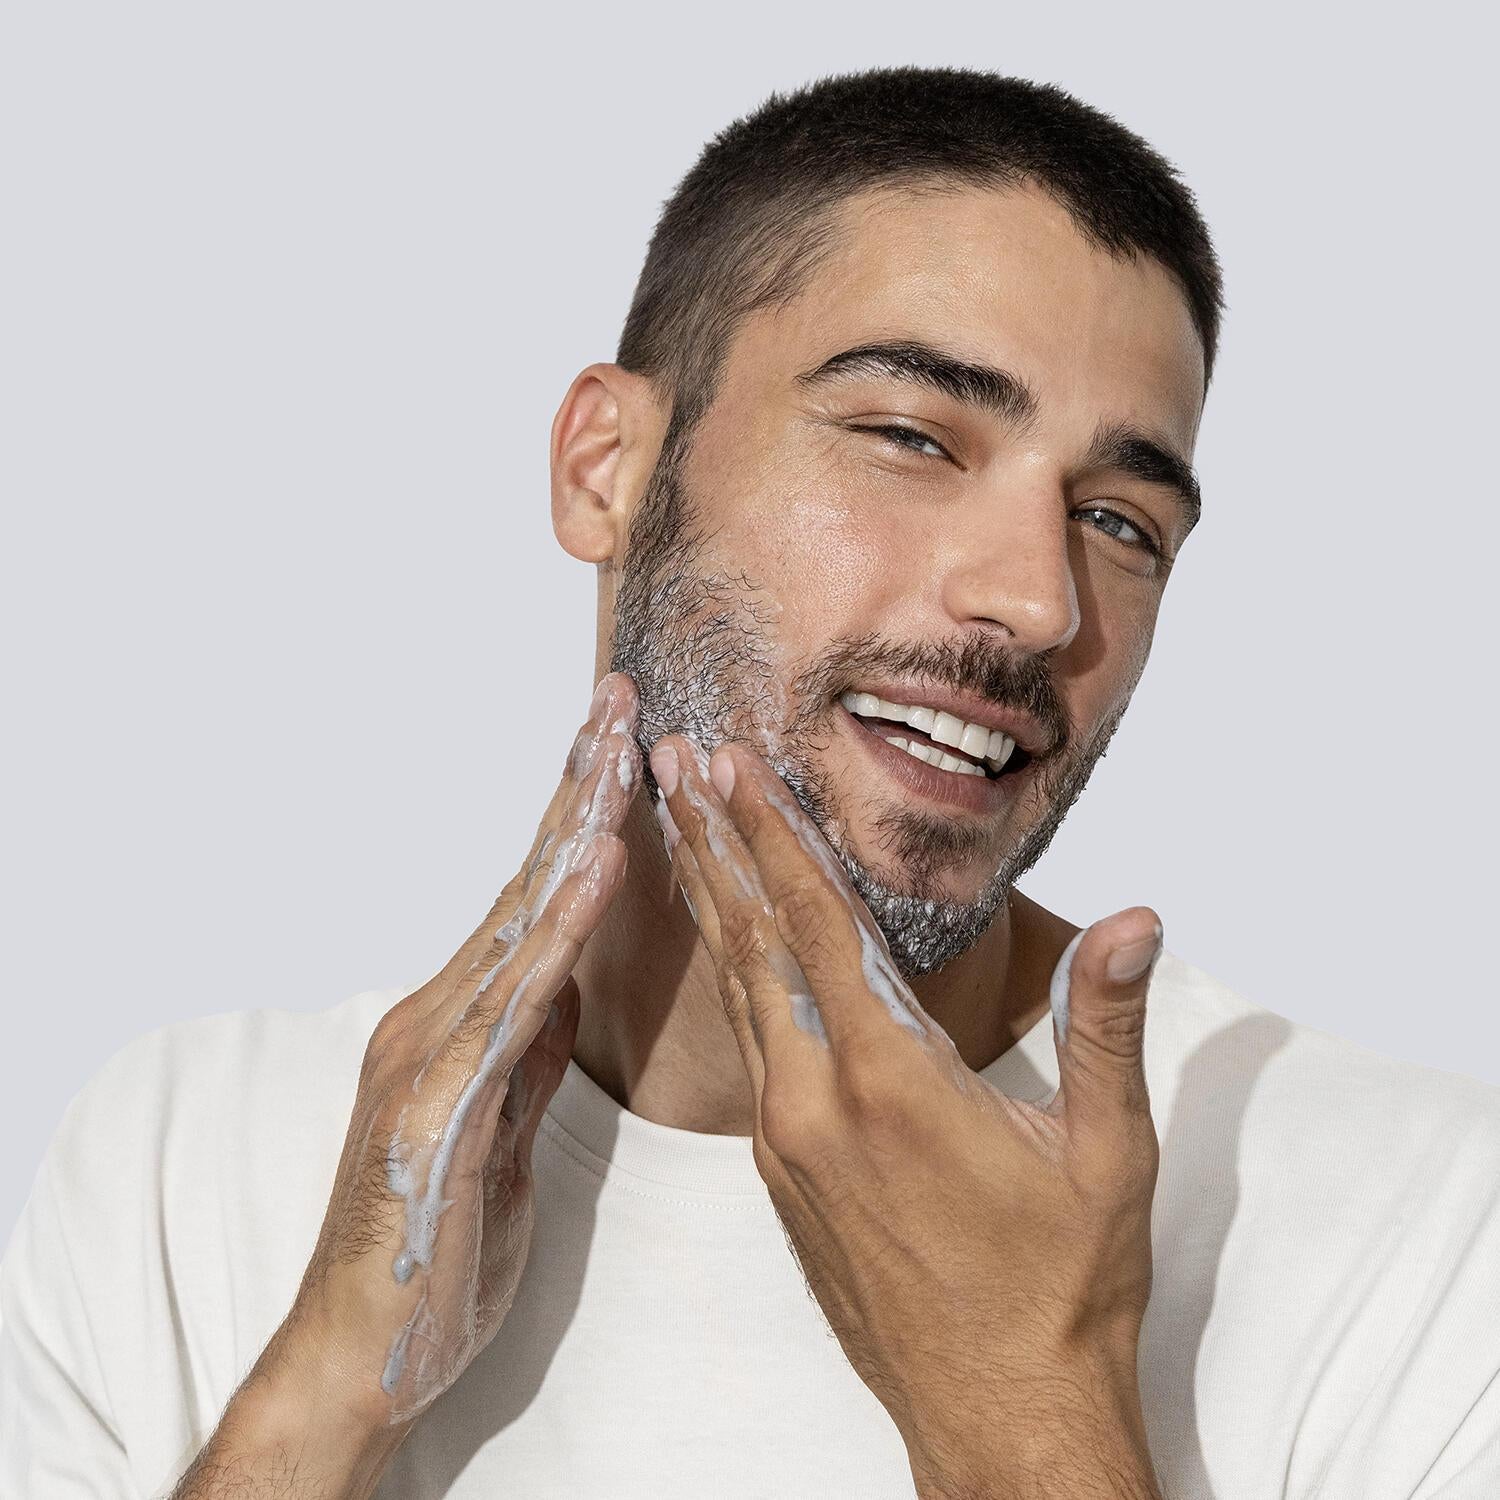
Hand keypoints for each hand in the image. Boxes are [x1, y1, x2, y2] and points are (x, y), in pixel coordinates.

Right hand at [264, 673, 639, 1431]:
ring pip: (519, 915)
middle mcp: (440, 1012)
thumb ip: (529, 1056)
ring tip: (620, 747)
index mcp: (464, 1021)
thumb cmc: (435, 1242)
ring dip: (575, 825)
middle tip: (622, 699)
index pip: (535, 897)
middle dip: (578, 785)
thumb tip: (566, 990)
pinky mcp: (439, 1096)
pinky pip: (518, 995)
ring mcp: (433, 1047)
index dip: (580, 817)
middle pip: (525, 880)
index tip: (624, 746)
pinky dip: (563, 923)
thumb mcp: (504, 1132)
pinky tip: (601, 865)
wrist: (362, 1351)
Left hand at [651, 735, 1162, 1498]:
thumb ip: (1105, 1026)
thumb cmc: (1058, 1290)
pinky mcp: (779, 1172)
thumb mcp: (1106, 1155)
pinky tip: (729, 940)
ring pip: (737, 992)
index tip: (732, 766)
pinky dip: (732, 974)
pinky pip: (746, 1047)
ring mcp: (785, 1142)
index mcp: (892, 1084)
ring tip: (676, 826)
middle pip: (752, 943)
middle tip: (672, 763)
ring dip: (710, 899)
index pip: (817, 926)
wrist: (996, 1418)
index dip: (773, 835)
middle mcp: (816, 1106)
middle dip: (711, 842)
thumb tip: (1136, 920)